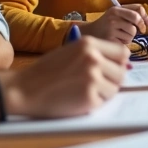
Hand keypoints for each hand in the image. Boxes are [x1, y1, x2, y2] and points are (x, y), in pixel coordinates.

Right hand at [3, 36, 128, 117]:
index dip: (118, 63)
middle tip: (95, 84)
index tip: (111, 69)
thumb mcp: (72, 51)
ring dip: (104, 92)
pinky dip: (94, 103)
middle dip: (111, 80)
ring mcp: (92, 78)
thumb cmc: (46, 71)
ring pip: (115, 88)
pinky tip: (77, 98)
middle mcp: (93, 58)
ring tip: (83, 90)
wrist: (24, 89)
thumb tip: (122, 62)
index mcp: (89, 43)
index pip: (123, 52)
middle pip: (121, 72)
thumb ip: (95, 53)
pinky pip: (103, 102)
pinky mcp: (89, 98)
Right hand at [79, 4, 147, 44]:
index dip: (145, 17)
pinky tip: (116, 40)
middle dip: (141, 26)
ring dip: (130, 36)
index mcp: (116, 9)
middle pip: (136, 18)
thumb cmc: (106, 25)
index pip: (138, 8)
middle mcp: (113, 16)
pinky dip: (124, 43)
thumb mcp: (116, 15)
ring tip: (121, 36)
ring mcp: (111, 28)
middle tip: (141, 31)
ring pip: (132, 32)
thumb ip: (131, 15)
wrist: (89, 34)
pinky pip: (126, 42)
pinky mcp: (110, 39)